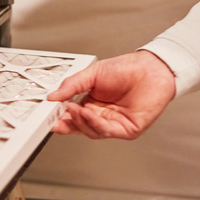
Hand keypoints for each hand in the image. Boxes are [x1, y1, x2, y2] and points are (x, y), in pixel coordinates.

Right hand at [47, 50, 175, 138]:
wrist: (150, 68)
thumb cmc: (127, 68)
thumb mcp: (92, 73)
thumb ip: (72, 85)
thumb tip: (53, 96)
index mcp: (91, 103)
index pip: (72, 115)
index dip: (60, 117)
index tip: (48, 115)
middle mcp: (101, 115)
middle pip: (79, 127)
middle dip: (66, 124)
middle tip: (55, 118)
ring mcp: (113, 123)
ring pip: (90, 131)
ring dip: (80, 122)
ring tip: (74, 109)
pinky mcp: (126, 130)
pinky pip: (106, 131)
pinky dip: (95, 123)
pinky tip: (88, 113)